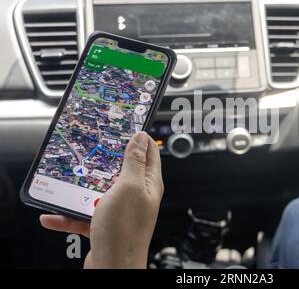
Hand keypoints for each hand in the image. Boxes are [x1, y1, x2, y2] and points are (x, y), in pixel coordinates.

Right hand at [40, 132, 163, 268]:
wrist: (112, 268)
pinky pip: (84, 214)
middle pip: (123, 170)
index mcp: (148, 183)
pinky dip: (69, 215)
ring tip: (71, 181)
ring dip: (84, 188)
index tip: (127, 126)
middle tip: (93, 149)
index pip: (149, 153)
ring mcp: (120, 210)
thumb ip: (134, 162)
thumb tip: (141, 138)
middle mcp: (137, 195)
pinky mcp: (104, 224)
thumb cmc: (124, 229)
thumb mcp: (129, 186)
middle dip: (108, 160)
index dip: (140, 138)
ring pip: (101, 191)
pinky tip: (54, 215)